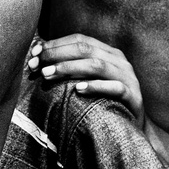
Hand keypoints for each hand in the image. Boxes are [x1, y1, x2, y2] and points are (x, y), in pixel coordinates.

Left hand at [28, 33, 145, 127]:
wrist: (134, 129)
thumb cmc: (104, 102)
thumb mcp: (88, 81)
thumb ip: (69, 68)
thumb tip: (36, 57)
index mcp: (108, 52)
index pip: (80, 40)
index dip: (56, 44)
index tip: (34, 53)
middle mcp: (119, 61)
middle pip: (86, 49)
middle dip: (58, 55)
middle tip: (38, 65)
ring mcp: (128, 78)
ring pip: (97, 65)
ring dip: (70, 68)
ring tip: (49, 75)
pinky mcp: (134, 97)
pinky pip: (115, 88)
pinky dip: (96, 87)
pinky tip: (78, 90)